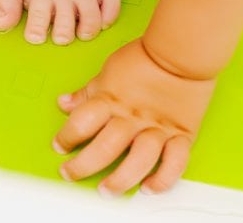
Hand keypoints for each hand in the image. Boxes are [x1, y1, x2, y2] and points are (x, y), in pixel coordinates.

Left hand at [52, 38, 215, 195]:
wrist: (182, 51)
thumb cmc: (145, 56)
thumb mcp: (108, 70)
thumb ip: (88, 92)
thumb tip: (65, 103)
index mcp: (112, 100)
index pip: (81, 122)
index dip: (66, 137)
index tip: (60, 145)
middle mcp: (133, 117)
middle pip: (104, 148)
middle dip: (82, 166)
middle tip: (70, 174)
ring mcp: (158, 128)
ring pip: (138, 161)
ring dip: (120, 180)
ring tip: (106, 190)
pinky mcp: (182, 134)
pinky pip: (175, 163)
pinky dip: (163, 179)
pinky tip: (149, 187)